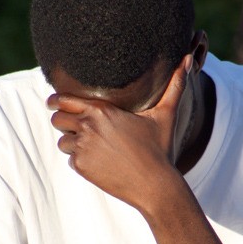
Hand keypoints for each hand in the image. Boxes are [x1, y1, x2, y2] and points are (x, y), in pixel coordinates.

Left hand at [47, 63, 188, 209]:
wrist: (155, 185)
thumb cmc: (161, 148)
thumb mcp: (166, 115)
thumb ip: (175, 85)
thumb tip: (189, 58)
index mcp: (101, 110)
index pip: (63, 100)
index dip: (55, 101)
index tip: (53, 102)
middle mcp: (88, 127)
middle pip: (57, 119)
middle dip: (63, 122)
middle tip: (73, 125)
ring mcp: (82, 149)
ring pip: (62, 141)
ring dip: (72, 143)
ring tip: (91, 146)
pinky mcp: (82, 167)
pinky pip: (71, 160)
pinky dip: (81, 161)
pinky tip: (100, 162)